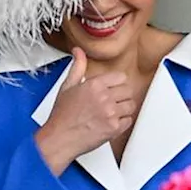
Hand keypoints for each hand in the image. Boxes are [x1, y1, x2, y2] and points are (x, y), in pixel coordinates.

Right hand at [34, 48, 135, 174]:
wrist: (59, 138)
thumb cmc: (62, 115)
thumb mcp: (67, 86)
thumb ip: (77, 67)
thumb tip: (78, 52)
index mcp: (95, 85)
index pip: (121, 77)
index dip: (116, 84)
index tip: (111, 89)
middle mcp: (104, 98)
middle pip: (128, 90)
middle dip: (120, 96)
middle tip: (110, 102)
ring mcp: (111, 113)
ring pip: (131, 105)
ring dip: (123, 109)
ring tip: (110, 112)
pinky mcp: (114, 128)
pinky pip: (129, 121)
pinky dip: (122, 122)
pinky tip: (110, 122)